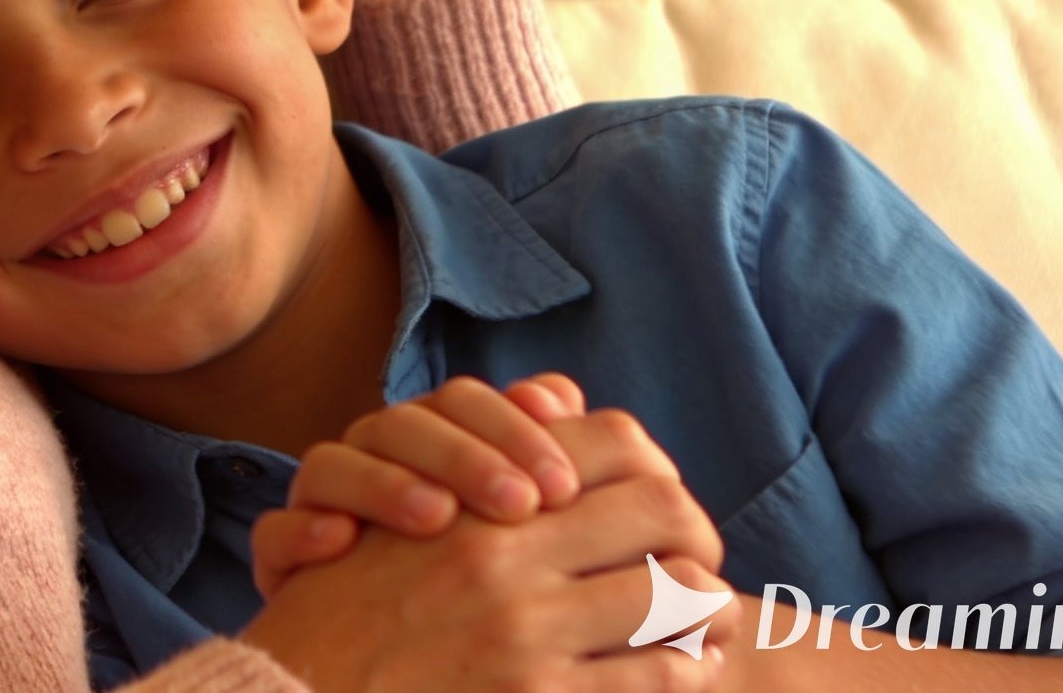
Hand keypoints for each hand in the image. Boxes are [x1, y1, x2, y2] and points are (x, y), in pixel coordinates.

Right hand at [240, 413, 738, 692]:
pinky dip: (685, 668)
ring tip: (715, 613)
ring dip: (705, 601)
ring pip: (674, 594)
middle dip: (693, 527)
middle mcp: (502, 554)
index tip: (654, 501)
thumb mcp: (394, 508)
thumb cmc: (347, 607)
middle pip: (659, 505)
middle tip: (702, 553)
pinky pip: (653, 677)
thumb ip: (477, 448)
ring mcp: (524, 632)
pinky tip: (688, 667)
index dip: (650, 467)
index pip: (610, 444)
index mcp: (475, 498)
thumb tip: (561, 396)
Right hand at [252, 374, 591, 597]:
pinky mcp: (281, 556)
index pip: (461, 402)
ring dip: (383, 483)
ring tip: (436, 517)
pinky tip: (343, 542)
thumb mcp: (514, 527)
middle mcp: (368, 460)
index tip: (561, 484)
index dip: (510, 427)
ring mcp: (318, 504)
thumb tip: (563, 396)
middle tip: (519, 504)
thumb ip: (539, 458)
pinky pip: (274, 529)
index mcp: (427, 441)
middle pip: (401, 424)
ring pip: (331, 463)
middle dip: (463, 456)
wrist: (378, 661)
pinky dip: (303, 529)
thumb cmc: (464, 589)